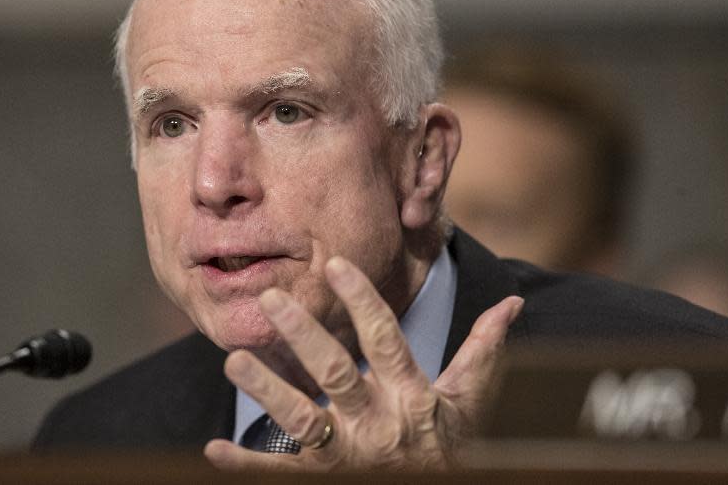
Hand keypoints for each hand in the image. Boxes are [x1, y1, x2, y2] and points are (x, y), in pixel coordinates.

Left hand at [203, 256, 522, 471]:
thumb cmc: (454, 449)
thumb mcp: (471, 402)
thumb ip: (484, 351)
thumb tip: (512, 303)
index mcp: (411, 396)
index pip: (385, 338)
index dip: (361, 300)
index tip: (334, 264)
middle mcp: (378, 424)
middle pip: (336, 372)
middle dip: (303, 334)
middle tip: (271, 298)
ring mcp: (349, 458)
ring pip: (302, 421)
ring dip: (267, 390)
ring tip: (234, 359)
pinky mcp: (324, 481)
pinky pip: (281, 475)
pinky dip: (247, 465)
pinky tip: (215, 450)